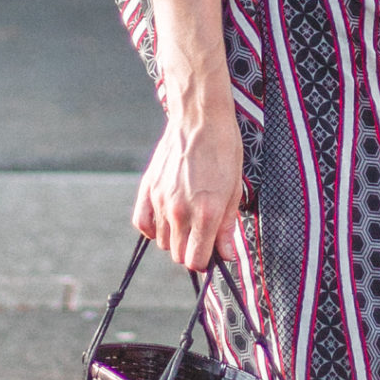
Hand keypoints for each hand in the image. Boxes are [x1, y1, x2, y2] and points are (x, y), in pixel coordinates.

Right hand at [134, 100, 244, 273]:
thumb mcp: (235, 189)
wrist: (200, 118)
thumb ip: (228, 227)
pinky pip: (143, 224)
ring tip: (188, 218)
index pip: (197, 261)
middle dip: (192, 250)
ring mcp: (161, 201)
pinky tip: (166, 218)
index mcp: (207, 213)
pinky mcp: (148, 189)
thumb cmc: (224, 150)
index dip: (206, 261)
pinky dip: (153, 227)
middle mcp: (181, 211)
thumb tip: (227, 256)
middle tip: (203, 233)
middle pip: (178, 255)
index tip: (211, 252)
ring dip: (175, 238)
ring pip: (163, 242)